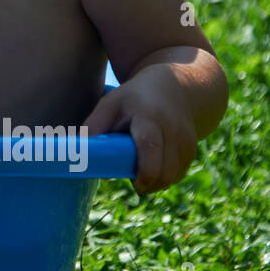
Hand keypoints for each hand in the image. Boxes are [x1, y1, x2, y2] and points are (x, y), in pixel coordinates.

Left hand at [83, 63, 199, 194]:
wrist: (176, 86)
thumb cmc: (135, 97)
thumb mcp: (110, 104)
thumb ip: (94, 126)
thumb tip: (77, 153)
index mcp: (150, 117)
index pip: (150, 146)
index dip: (144, 172)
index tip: (134, 183)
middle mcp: (173, 130)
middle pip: (165, 171)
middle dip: (148, 183)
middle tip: (132, 178)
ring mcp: (187, 141)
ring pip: (172, 176)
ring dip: (155, 182)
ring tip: (141, 168)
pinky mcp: (192, 150)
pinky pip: (177, 174)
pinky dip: (164, 177)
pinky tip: (154, 167)